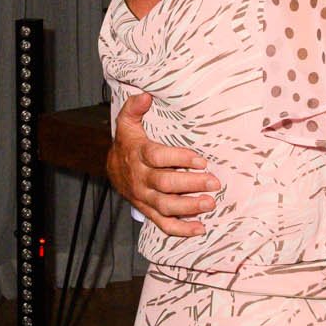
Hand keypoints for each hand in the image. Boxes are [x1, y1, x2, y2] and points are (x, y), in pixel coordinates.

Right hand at [106, 92, 217, 238]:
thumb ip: (134, 108)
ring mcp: (144, 197)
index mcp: (138, 155)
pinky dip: (182, 229)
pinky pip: (164, 224)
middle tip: (214, 182)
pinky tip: (200, 228)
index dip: (180, 158)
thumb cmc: (128, 145)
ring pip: (165, 206)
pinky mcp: (149, 211)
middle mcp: (141, 178)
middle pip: (165, 184)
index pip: (158, 157)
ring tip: (210, 202)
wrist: (112, 171)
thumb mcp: (127, 123)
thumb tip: (145, 95)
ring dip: (188, 207)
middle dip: (190, 184)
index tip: (201, 160)